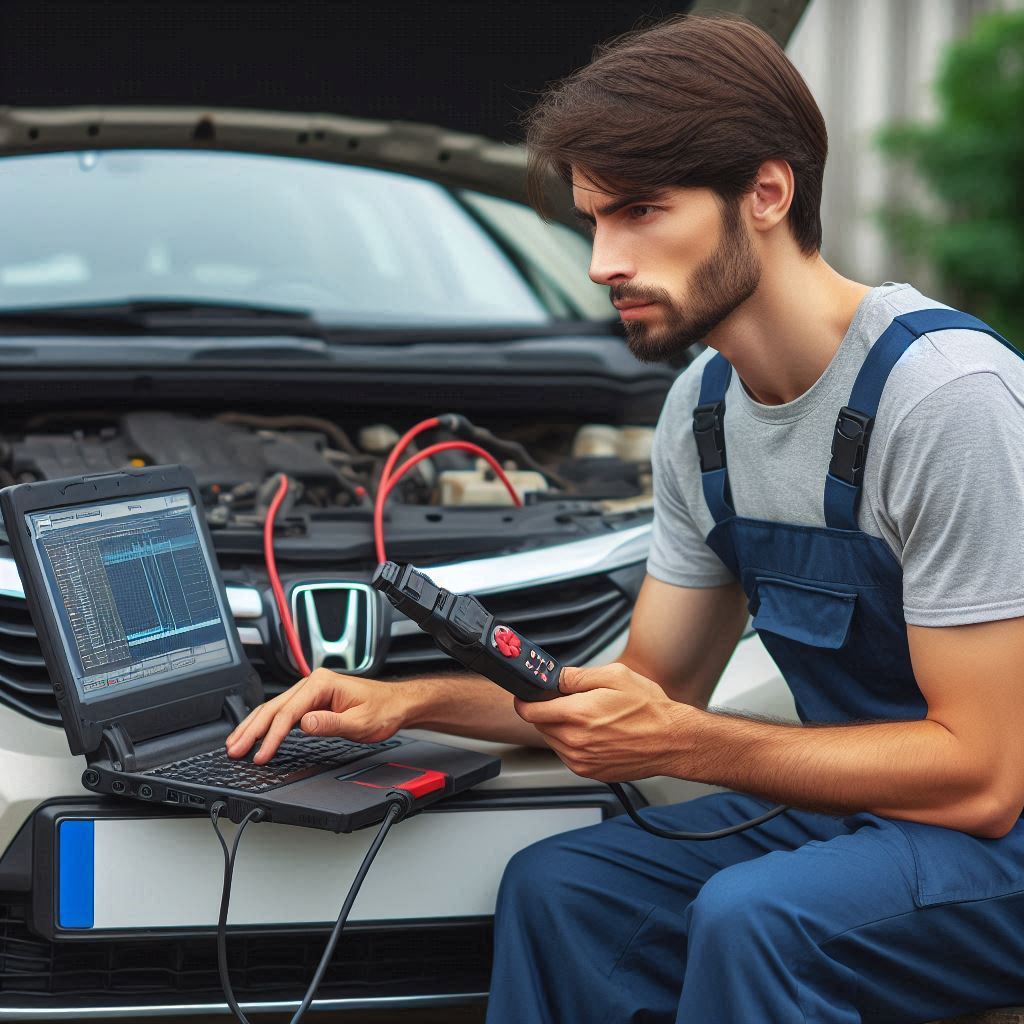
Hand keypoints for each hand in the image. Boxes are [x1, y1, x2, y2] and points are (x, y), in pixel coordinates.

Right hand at [225, 669, 411, 763]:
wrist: (396, 704)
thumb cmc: (382, 710)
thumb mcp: (360, 722)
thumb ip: (331, 724)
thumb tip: (304, 724)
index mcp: (322, 683)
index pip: (289, 712)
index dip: (273, 735)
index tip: (261, 754)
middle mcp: (313, 683)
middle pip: (274, 708)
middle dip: (252, 731)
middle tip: (235, 750)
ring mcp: (311, 692)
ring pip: (274, 709)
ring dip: (254, 727)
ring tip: (236, 744)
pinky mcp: (311, 702)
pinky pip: (283, 713)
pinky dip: (267, 726)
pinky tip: (255, 735)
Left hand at [513, 662, 692, 781]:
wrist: (672, 740)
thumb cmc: (649, 709)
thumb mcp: (614, 676)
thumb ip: (577, 676)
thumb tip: (556, 679)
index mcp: (577, 714)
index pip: (529, 711)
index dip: (525, 701)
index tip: (527, 696)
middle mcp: (576, 741)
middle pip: (540, 725)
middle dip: (548, 711)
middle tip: (569, 702)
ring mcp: (581, 760)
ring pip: (553, 740)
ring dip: (560, 728)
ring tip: (589, 718)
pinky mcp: (590, 772)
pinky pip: (567, 754)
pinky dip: (573, 743)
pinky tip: (595, 733)